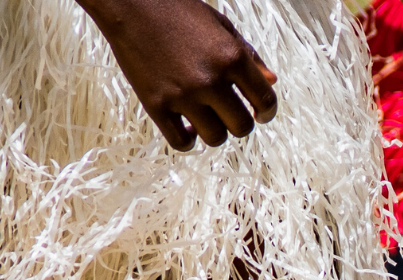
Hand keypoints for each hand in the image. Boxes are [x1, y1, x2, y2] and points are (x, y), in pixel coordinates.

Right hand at [79, 0, 279, 149]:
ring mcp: (182, 95)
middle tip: (230, 114)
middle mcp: (211, 80)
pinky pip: (182, 143)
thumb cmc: (180, 11)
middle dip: (240, 123)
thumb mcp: (222, 26)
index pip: (265, 101)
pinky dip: (189, 141)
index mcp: (232, 58)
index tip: (261, 114)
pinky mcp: (156, 105)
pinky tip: (188, 127)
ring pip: (215, 138)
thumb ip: (249, 56)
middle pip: (241, 127)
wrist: (131, 3)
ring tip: (206, 117)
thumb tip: (271, 82)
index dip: (267, 112)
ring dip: (215, 131)